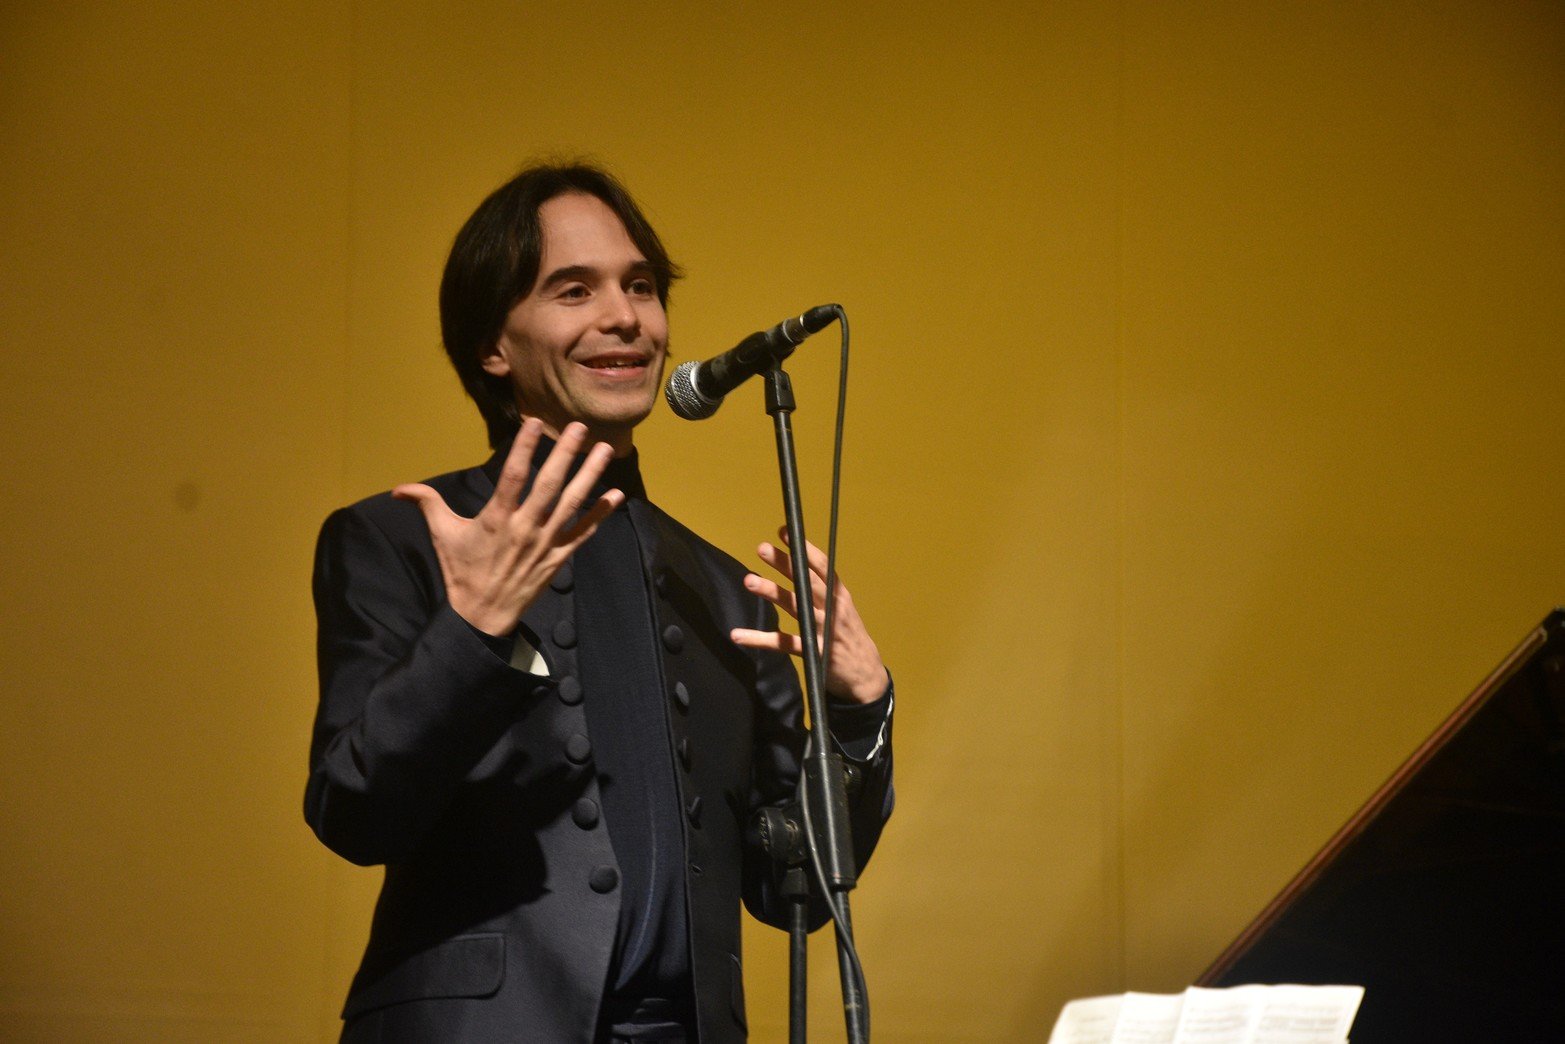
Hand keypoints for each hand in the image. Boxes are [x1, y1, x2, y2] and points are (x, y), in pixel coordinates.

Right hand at [392, 419, 619, 636]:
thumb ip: (427, 504)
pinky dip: (600, 515)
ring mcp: (545, 543)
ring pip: (572, 504)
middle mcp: (524, 528)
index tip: (535, 423)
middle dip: (565, 454)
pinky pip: (583, 533)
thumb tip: (400, 488)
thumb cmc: (462, 572)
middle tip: (580, 427)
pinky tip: (616, 495)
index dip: (524, 448)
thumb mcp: (443, 536)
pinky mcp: (558, 558)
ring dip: (590, 476)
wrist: (482, 617)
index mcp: (496, 518)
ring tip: (605, 450)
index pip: (513, 476)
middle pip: (549, 485)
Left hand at [731, 528, 888, 704]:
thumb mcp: (841, 608)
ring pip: (796, 606)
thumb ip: (821, 589)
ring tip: (749, 580)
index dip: (804, 548)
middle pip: (807, 581)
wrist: (866, 675)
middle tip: (763, 548)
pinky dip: (760, 639)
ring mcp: (824, 630)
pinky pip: (784, 643)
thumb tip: (796, 565)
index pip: (822, 566)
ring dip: (772, 592)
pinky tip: (739, 635)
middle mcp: (833, 609)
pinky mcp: (815, 653)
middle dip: (786, 563)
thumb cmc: (847, 635)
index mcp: (839, 595)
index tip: (784, 532)